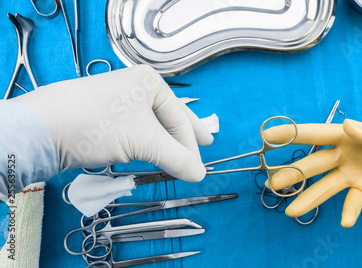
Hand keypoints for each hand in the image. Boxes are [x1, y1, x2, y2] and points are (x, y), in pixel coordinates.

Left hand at [14, 65, 212, 181]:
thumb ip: (176, 158)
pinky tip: (150, 150)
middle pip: (169, 117)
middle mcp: (135, 87)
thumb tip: (199, 174)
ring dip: (165, 142)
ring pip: (151, 124)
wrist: (44, 128)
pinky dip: (146, 143)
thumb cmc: (99, 125)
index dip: (191, 147)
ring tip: (179, 153)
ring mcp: (117, 100)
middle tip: (207, 144)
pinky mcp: (102, 115)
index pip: (179, 119)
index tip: (198, 170)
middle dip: (185, 136)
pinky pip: (134, 129)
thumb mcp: (144, 142)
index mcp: (150, 82)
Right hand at [264, 119, 361, 227]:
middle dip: (293, 173)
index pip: (316, 135)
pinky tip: (345, 221)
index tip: (267, 137)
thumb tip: (345, 124)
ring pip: (325, 187)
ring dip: (309, 198)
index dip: (292, 135)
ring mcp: (354, 174)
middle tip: (271, 183)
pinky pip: (352, 202)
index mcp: (350, 136)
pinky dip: (348, 211)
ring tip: (291, 211)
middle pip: (313, 164)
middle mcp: (346, 155)